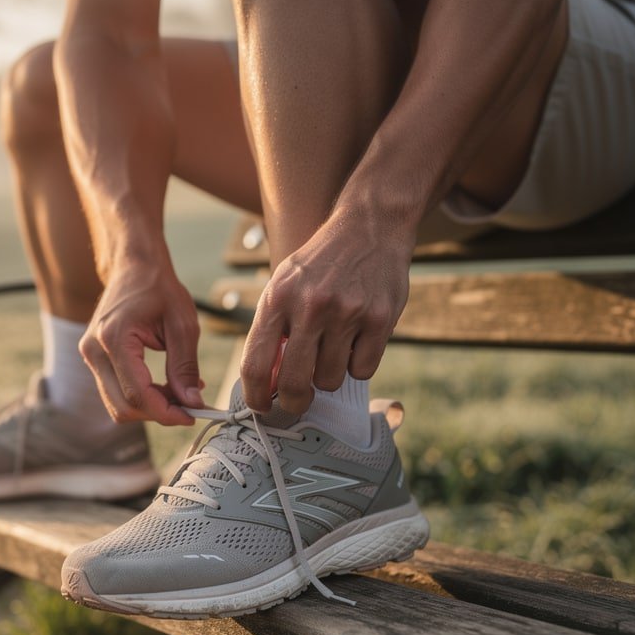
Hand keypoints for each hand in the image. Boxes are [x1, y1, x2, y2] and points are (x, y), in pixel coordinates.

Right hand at [80, 261, 204, 424]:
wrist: (134, 266)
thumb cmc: (159, 288)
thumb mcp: (182, 325)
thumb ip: (185, 367)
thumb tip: (192, 403)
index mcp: (114, 339)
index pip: (137, 395)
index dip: (166, 412)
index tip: (193, 415)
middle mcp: (94, 350)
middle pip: (123, 407)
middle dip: (158, 413)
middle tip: (189, 406)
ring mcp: (89, 355)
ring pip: (117, 404)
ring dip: (149, 407)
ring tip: (179, 392)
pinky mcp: (94, 359)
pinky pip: (115, 391)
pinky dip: (140, 397)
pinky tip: (164, 386)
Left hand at [241, 207, 412, 413]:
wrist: (370, 227)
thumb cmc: (321, 263)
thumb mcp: (284, 284)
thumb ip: (272, 329)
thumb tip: (265, 382)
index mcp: (278, 298)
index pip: (255, 362)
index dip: (255, 396)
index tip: (260, 408)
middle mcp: (310, 306)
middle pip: (294, 382)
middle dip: (294, 401)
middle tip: (298, 401)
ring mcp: (347, 313)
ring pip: (330, 380)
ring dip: (329, 375)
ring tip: (333, 347)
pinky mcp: (379, 319)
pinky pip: (363, 370)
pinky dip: (358, 364)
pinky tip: (357, 340)